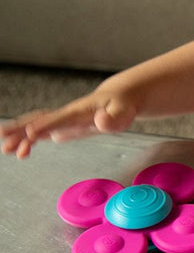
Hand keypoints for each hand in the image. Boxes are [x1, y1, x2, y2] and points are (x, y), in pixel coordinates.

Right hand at [0, 92, 136, 158]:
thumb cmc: (121, 106)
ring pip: (36, 126)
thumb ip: (113, 119)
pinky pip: (43, 133)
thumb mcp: (123, 112)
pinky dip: (30, 142)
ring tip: (4, 149)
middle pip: (40, 120)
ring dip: (19, 137)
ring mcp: (63, 121)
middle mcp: (67, 115)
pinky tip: (21, 152)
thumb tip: (101, 122)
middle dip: (22, 129)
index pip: (61, 118)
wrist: (117, 99)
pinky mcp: (63, 127)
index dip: (46, 124)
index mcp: (80, 111)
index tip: (30, 132)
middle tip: (4, 139)